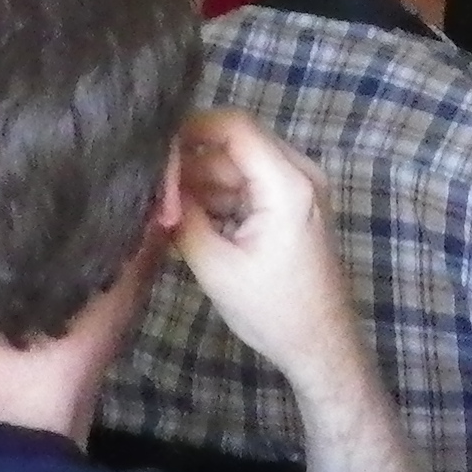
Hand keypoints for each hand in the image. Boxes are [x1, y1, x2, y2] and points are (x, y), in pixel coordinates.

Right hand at [172, 108, 370, 394]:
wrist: (321, 345)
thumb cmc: (273, 311)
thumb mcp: (216, 266)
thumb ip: (182, 218)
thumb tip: (153, 190)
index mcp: (287, 183)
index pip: (234, 125)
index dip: (190, 129)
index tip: (153, 150)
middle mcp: (299, 174)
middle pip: (233, 144)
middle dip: (190, 163)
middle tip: (150, 190)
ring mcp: (298, 189)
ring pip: (237, 166)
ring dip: (200, 183)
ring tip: (161, 209)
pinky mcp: (291, 206)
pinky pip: (248, 186)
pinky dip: (218, 197)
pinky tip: (185, 219)